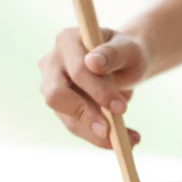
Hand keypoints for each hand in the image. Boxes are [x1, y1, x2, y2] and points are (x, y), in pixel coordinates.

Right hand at [38, 27, 148, 148]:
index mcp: (67, 41)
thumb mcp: (129, 49)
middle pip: (57, 96)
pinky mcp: (61, 108)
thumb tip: (93, 63)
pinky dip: (99, 137)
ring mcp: (52, 87)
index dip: (98, 91)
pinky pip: (76, 127)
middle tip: (111, 132)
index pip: (77, 71)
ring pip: (67, 118)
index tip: (122, 109)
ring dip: (96, 134)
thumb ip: (114, 54)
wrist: (125, 64)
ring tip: (128, 141)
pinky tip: (124, 140)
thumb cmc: (127, 53)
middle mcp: (52, 63)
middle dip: (86, 116)